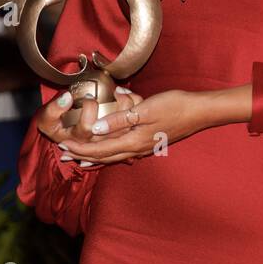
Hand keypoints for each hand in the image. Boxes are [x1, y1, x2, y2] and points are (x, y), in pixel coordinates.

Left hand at [52, 87, 209, 166]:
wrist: (199, 112)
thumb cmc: (174, 106)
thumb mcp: (145, 109)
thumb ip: (120, 119)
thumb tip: (95, 129)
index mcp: (134, 140)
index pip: (100, 149)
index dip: (80, 148)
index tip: (63, 145)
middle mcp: (137, 148)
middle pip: (104, 156)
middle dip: (83, 155)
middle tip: (64, 154)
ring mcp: (144, 147)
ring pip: (114, 156)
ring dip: (95, 156)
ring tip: (80, 157)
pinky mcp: (149, 143)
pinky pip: (123, 151)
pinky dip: (109, 152)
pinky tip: (108, 149)